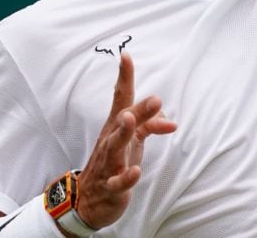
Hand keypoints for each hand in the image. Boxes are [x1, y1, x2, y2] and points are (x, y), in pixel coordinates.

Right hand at [74, 52, 176, 229]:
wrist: (88, 201)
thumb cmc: (113, 164)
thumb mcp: (133, 142)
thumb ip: (149, 125)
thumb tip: (169, 118)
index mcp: (116, 128)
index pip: (120, 99)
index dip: (124, 78)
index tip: (126, 56)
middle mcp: (110, 142)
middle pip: (123, 121)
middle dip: (138, 110)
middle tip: (156, 99)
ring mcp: (109, 164)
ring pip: (115, 147)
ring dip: (123, 133)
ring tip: (130, 120)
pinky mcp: (111, 188)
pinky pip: (118, 183)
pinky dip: (126, 178)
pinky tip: (136, 171)